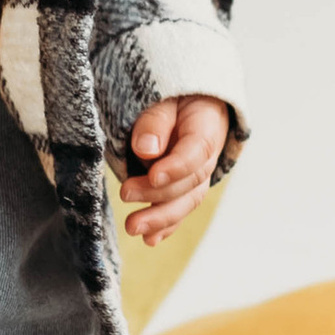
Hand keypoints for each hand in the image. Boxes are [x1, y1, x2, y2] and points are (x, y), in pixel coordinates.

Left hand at [120, 94, 230, 246]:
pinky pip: (178, 208)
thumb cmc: (172, 95)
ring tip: (133, 227)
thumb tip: (146, 149)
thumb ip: (155, 120)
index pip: (196, 151)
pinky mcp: (184, 187)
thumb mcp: (164, 95)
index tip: (153, 175)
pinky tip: (150, 240)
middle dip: (158, 194)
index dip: (177, 166)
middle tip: (126, 194)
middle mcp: (208, 156)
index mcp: (208, 128)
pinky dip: (165, 227)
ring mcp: (198, 175)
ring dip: (161, 218)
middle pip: (190, 182)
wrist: (188, 99)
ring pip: (186, 201)